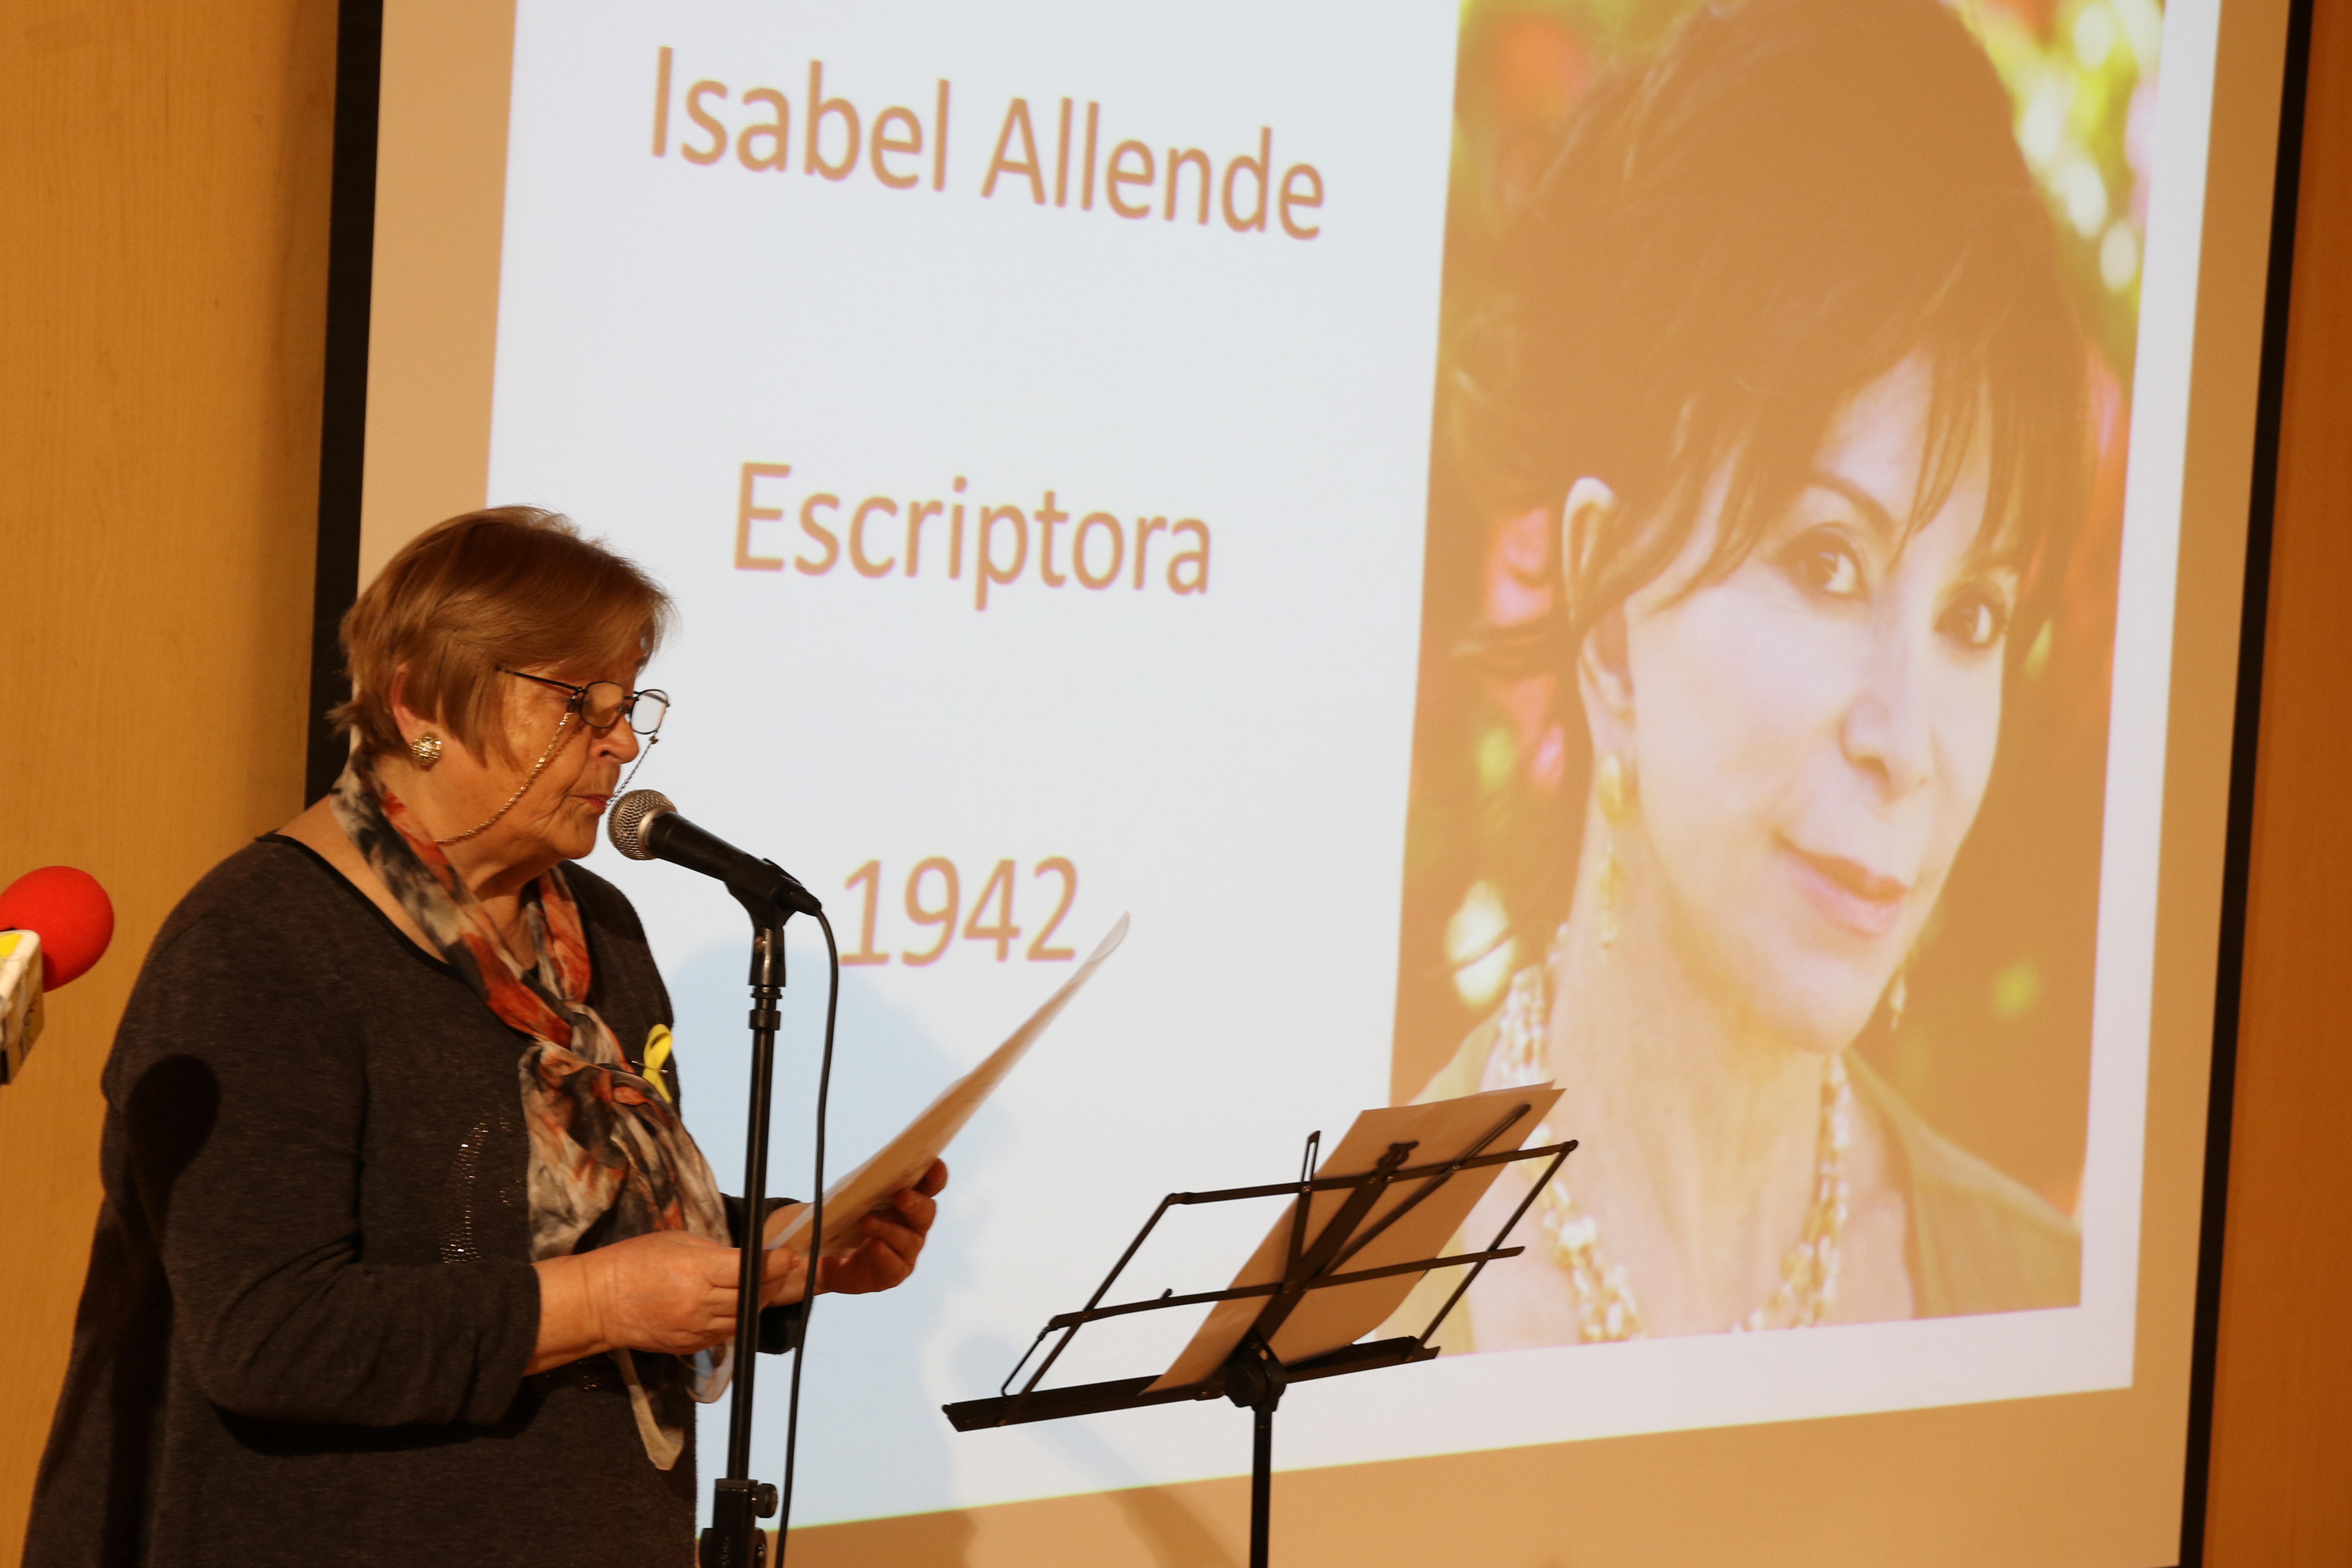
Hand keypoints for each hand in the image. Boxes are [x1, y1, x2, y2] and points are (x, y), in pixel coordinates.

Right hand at [529, 1229, 804, 1371]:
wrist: (600, 1302)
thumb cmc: (634, 1262)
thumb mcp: (676, 1241)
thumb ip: (713, 1251)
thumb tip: (743, 1258)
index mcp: (697, 1271)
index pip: (749, 1269)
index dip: (775, 1263)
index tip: (790, 1256)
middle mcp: (700, 1303)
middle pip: (752, 1296)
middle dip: (772, 1282)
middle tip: (783, 1269)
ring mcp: (695, 1329)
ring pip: (742, 1319)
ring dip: (757, 1303)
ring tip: (763, 1287)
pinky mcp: (689, 1346)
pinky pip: (724, 1335)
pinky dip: (736, 1321)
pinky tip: (737, 1307)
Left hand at [768, 1160, 948, 1296]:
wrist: (827, 1257)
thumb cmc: (845, 1221)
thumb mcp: (849, 1197)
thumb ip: (863, 1184)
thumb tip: (868, 1172)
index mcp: (909, 1201)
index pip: (930, 1187)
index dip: (936, 1176)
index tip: (935, 1166)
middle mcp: (913, 1226)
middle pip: (927, 1213)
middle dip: (916, 1203)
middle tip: (902, 1196)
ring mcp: (907, 1251)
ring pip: (910, 1240)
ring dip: (889, 1229)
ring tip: (868, 1222)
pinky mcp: (895, 1273)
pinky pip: (896, 1266)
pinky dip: (886, 1255)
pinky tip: (875, 1246)